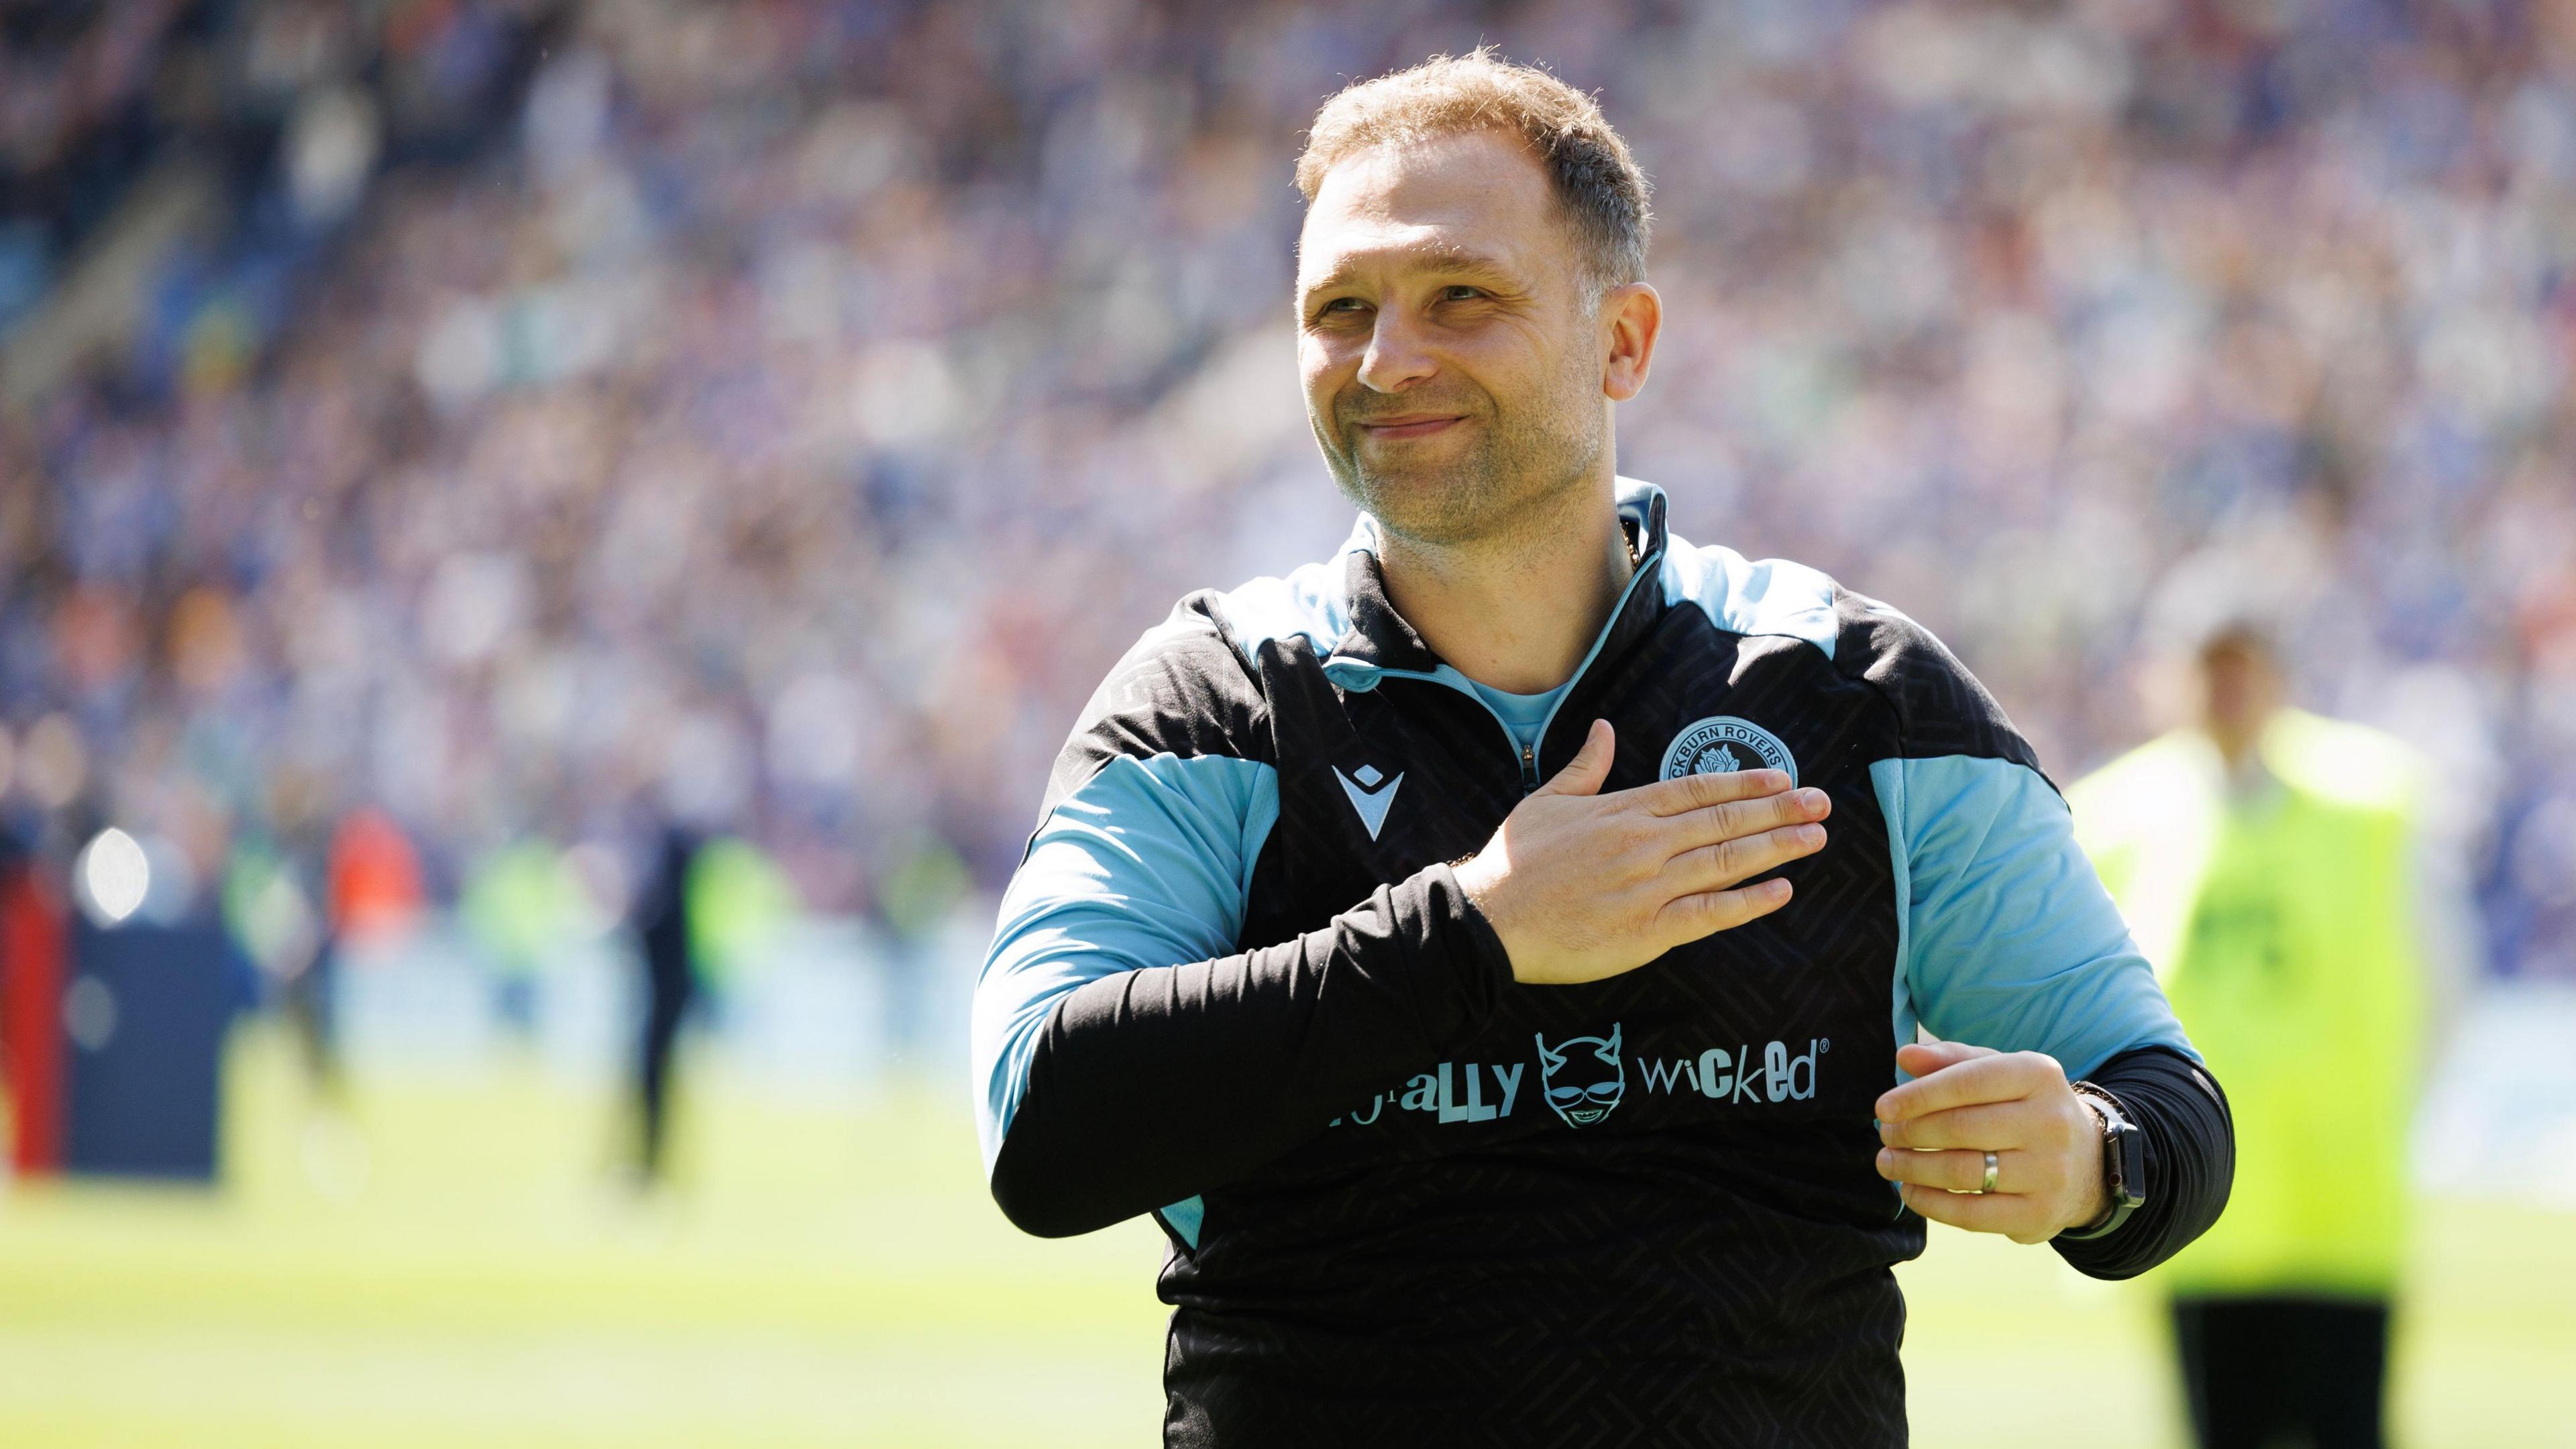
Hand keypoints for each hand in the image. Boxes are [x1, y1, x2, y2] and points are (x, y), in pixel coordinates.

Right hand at [1452, 718, 1830, 985]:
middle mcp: (1645, 843)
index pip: (1697, 790)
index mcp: (1623, 810)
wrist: (1490, 920)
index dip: (1744, 784)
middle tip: (1822, 803)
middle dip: (1779, 811)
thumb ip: (1585, 767)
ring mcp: (1650, 887)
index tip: (1782, 779)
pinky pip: (1710, 914)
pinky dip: (1748, 902)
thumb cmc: (1514, 862)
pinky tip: (1780, 890)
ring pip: (1726, 862)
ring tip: (1816, 838)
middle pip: (1724, 821)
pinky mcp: (1648, 930)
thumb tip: (1605, 729)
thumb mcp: (1546, 800)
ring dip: (1777, 848)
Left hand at [1872, 1040, 2108, 1243]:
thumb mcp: (2000, 1073)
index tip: (1883, 1108)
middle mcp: (2050, 1121)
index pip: (1967, 1082)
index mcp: (2038, 1075)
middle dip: (1910, 1133)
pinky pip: (1972, 1214)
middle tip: (1885, 1136)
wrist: (2088, 1161)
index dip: (1918, 1096)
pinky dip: (1931, 1204)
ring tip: (1888, 1162)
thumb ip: (1951, 1061)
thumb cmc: (2025, 1108)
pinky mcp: (2040, 1213)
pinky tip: (1910, 1192)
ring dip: (1913, 1169)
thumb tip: (1904, 1056)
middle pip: (1961, 1128)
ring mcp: (2049, 1171)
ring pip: (1962, 1172)